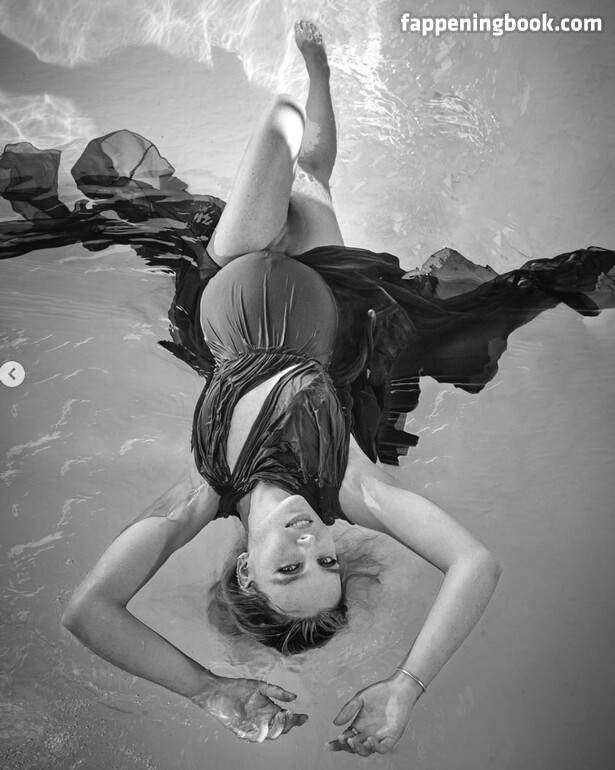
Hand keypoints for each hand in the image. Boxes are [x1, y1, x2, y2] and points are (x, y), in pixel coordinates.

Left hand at [193, 676, 307, 742]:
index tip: (305, 717)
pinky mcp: (243, 731)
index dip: (296, 719)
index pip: (286, 718)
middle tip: (288, 715)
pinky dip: (262, 734)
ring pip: (270, 735)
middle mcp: (264, 720)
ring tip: (279, 718)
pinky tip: (265, 725)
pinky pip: (255, 738)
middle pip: (281, 728)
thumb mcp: (261, 687)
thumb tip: (294, 697)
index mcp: (269, 709)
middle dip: (288, 724)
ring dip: (276, 729)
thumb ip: (277, 692)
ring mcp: (254, 726)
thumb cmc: (240, 687)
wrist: (219, 691)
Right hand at [326, 673, 418, 755]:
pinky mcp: (392, 737)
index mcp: (359, 726)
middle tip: (341, 739)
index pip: (346, 738)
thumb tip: (335, 723)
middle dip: (346, 746)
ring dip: (359, 748)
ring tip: (352, 741)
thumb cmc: (379, 692)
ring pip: (367, 751)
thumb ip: (348, 710)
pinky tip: (370, 740)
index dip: (337, 744)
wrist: (398, 688)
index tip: (327, 745)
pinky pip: (383, 748)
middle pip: (354, 747)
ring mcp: (379, 737)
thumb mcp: (360, 698)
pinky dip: (376, 747)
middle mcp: (368, 734)